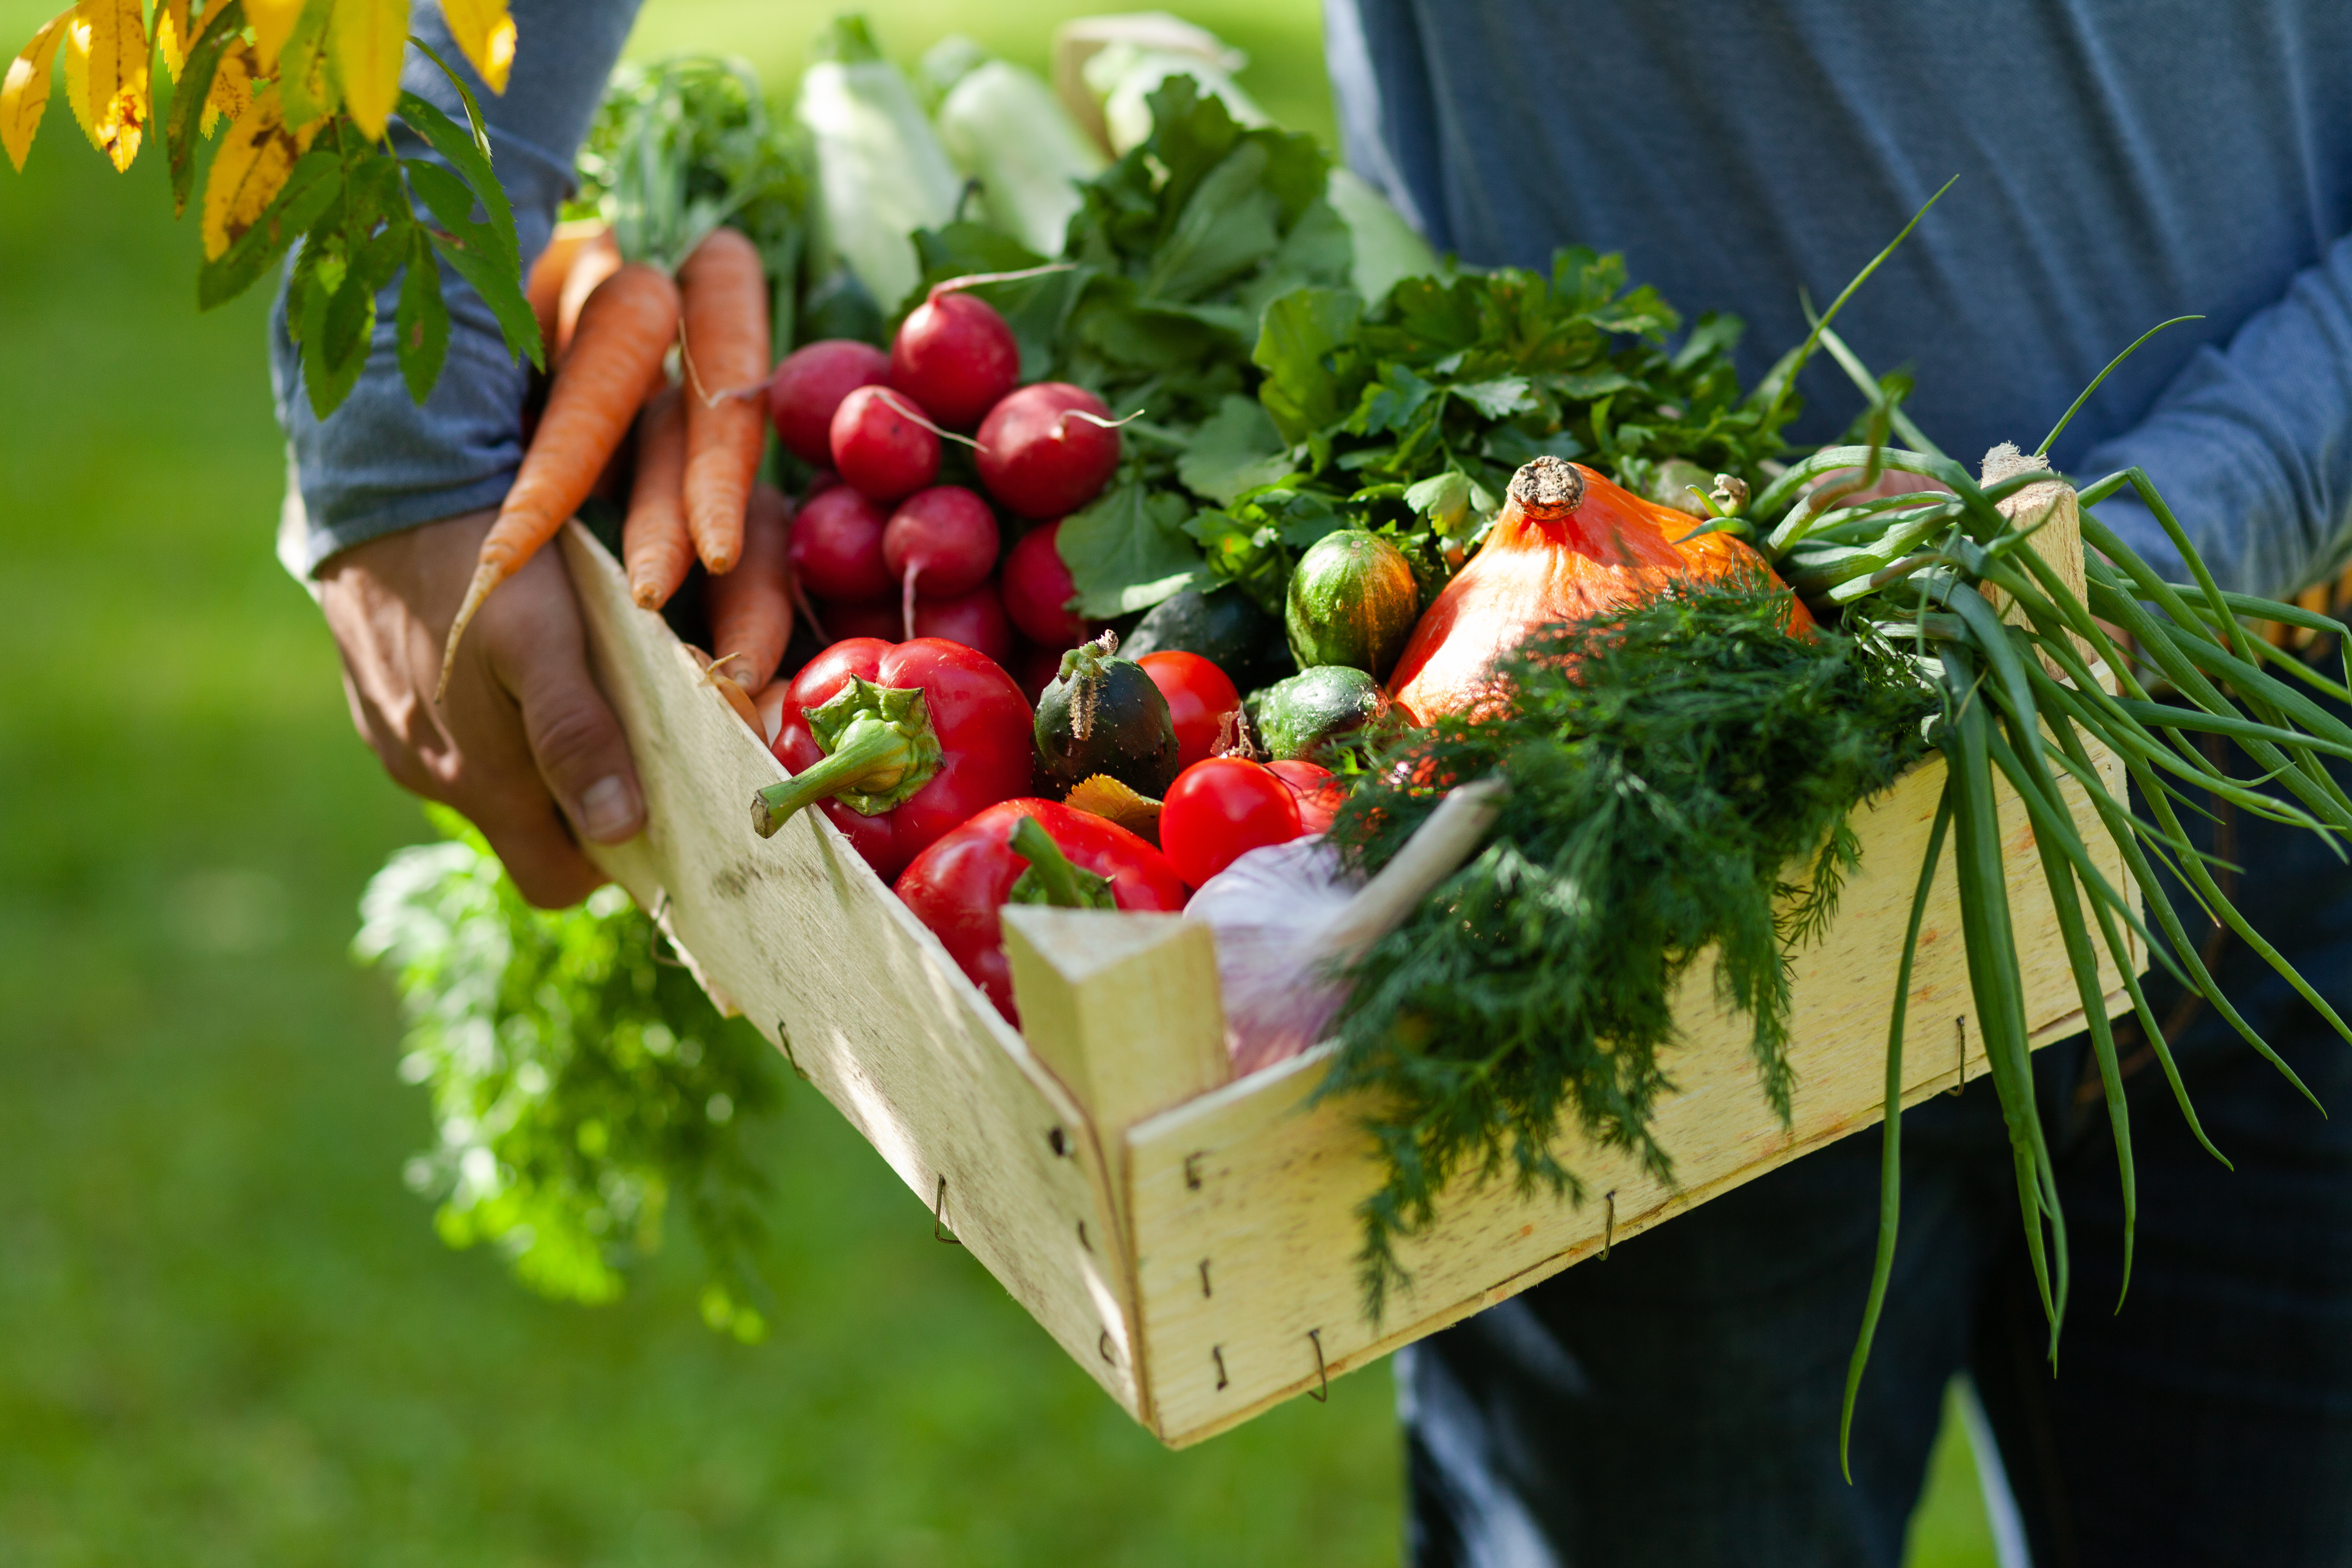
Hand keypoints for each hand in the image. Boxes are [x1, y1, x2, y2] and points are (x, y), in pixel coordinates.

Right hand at [320, 510, 645, 906]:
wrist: (380, 485)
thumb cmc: (480, 564)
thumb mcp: (544, 642)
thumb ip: (577, 737)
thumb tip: (620, 831)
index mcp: (478, 779)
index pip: (555, 880)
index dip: (608, 862)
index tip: (653, 815)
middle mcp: (429, 774)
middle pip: (527, 832)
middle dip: (580, 808)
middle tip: (630, 743)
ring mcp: (397, 737)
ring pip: (490, 779)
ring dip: (537, 756)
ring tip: (578, 688)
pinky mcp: (377, 696)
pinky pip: (449, 732)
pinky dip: (490, 716)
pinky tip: (511, 660)